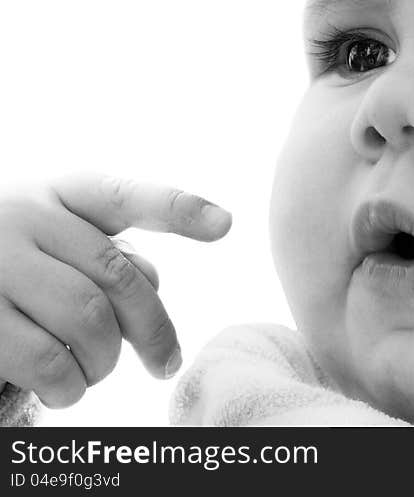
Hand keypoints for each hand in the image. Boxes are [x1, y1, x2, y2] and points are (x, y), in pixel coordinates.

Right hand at [0, 172, 231, 407]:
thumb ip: (109, 253)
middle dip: (154, 329)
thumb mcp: (60, 240)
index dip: (179, 209)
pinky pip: (46, 360)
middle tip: (166, 363)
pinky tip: (66, 388)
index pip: (126, 196)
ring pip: (88, 321)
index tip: (225, 224)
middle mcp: (25, 217)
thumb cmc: (20, 262)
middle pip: (120, 277)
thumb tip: (152, 284)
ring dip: (105, 360)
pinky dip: (70, 385)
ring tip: (97, 370)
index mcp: (60, 193)